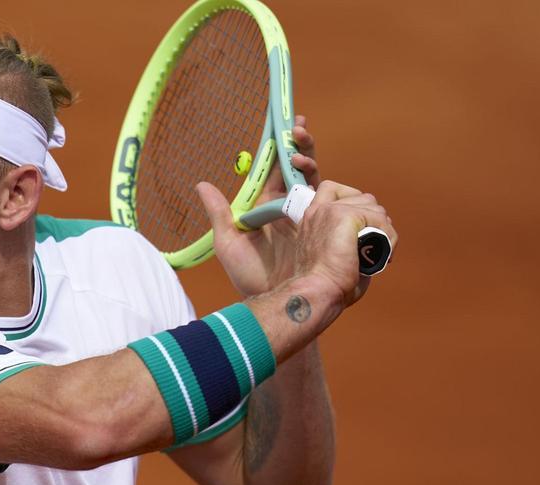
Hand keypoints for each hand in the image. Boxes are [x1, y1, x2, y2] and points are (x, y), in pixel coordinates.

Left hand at [195, 116, 321, 296]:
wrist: (276, 304)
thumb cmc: (251, 278)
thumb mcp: (228, 243)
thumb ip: (219, 213)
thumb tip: (201, 185)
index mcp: (270, 206)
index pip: (277, 169)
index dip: (281, 147)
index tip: (283, 126)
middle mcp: (294, 207)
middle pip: (302, 168)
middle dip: (302, 145)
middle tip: (298, 127)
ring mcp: (313, 216)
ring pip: (320, 180)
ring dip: (311, 163)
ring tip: (298, 154)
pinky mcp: (329, 228)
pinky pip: (338, 202)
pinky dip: (335, 188)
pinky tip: (322, 185)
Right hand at [294, 181, 397, 307]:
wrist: (318, 291)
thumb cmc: (325, 283)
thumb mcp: (329, 252)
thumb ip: (344, 236)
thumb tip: (373, 235)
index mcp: (312, 217)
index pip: (333, 189)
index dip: (353, 200)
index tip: (361, 225)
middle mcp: (320, 209)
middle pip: (363, 198)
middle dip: (375, 220)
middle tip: (375, 245)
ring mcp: (332, 210)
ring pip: (375, 208)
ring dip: (384, 231)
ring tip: (379, 253)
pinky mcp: (346, 216)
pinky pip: (381, 220)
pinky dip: (389, 239)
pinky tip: (383, 256)